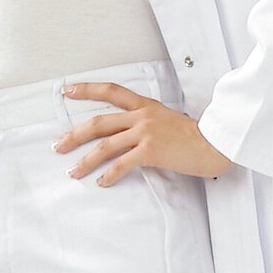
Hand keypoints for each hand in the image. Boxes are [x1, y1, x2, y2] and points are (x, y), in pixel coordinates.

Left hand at [53, 80, 234, 184]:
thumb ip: (148, 122)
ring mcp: (145, 133)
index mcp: (146, 105)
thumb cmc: (195, 136)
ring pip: (105, 146)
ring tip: (73, 172)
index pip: (111, 91)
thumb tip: (131, 135)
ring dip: (85, 161)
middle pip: (99, 122)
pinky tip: (101, 182)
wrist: (214, 143)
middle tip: (58, 145)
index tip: (68, 90)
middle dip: (74, 135)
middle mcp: (142, 116)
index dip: (87, 89)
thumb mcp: (168, 120)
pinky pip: (122, 164)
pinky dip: (109, 175)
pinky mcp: (150, 151)